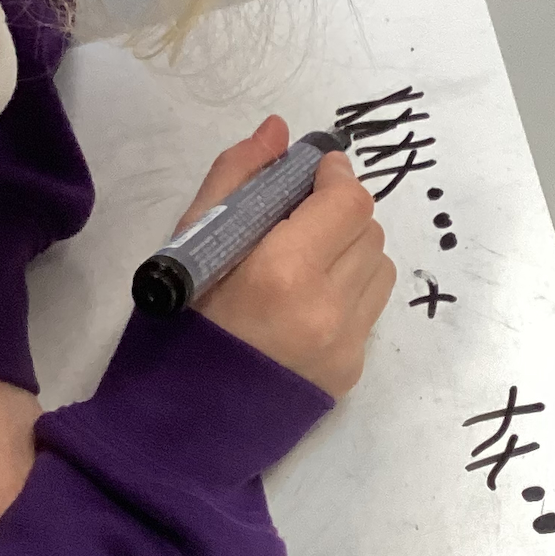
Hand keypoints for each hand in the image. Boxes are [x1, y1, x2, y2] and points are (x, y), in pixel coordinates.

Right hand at [185, 116, 395, 396]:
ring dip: (351, 251)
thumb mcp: (190, 244)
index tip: (315, 173)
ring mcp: (344, 344)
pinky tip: (306, 303)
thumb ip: (236, 178)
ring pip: (379, 266)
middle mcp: (325, 308)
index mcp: (281, 271)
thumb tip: (278, 130)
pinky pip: (370, 309)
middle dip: (340, 213)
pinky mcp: (351, 370)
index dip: (336, 178)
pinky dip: (348, 292)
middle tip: (302, 219)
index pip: (348, 202)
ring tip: (306, 262)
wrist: (180, 425)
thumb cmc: (175, 327)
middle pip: (369, 230)